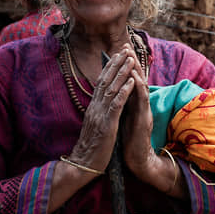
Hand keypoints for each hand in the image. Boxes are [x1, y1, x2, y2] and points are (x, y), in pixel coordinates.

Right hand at [66, 48, 138, 172]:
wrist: (83, 164)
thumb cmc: (92, 146)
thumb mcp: (95, 124)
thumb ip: (99, 110)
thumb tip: (104, 99)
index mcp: (93, 106)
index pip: (101, 81)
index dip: (110, 66)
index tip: (118, 54)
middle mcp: (95, 107)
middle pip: (106, 80)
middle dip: (116, 63)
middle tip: (125, 49)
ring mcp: (100, 115)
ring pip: (111, 89)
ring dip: (122, 73)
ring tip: (131, 60)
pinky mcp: (106, 125)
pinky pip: (116, 105)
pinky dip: (124, 92)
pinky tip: (131, 82)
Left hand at [121, 44, 156, 177]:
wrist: (136, 158)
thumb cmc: (129, 140)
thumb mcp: (123, 117)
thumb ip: (122, 104)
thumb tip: (116, 92)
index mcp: (133, 103)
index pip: (129, 80)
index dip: (125, 66)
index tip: (119, 51)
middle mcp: (140, 104)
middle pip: (136, 78)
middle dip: (131, 62)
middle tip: (125, 46)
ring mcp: (143, 110)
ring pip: (141, 85)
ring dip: (136, 69)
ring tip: (130, 55)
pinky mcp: (144, 118)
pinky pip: (141, 99)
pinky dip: (137, 86)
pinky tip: (133, 76)